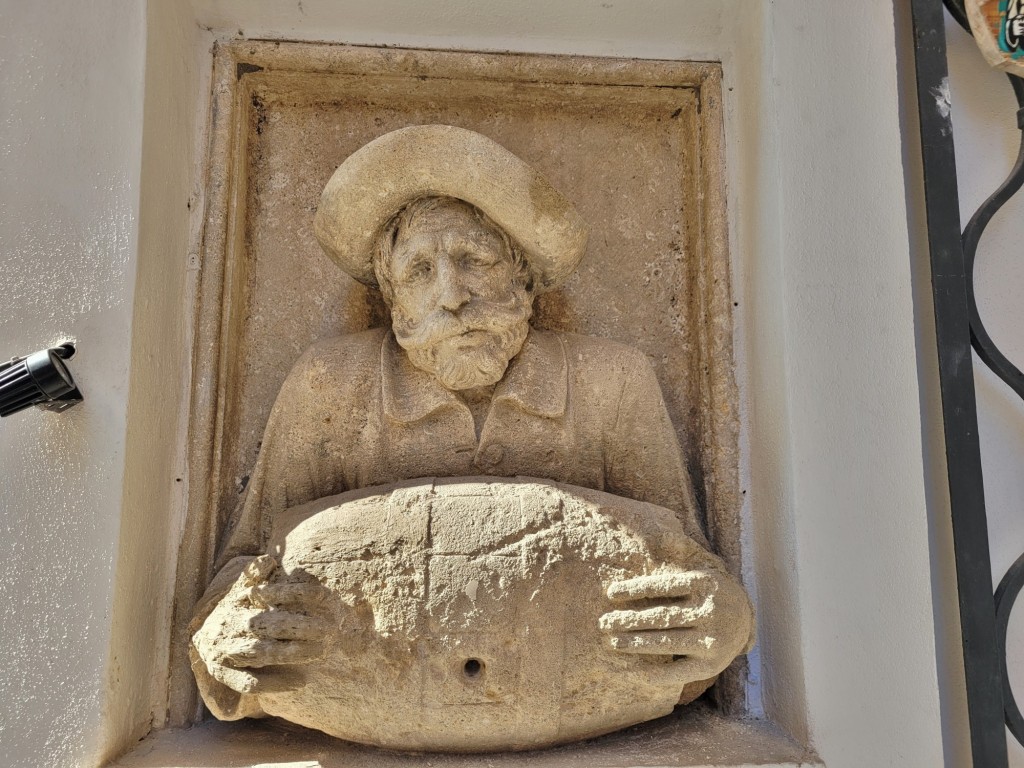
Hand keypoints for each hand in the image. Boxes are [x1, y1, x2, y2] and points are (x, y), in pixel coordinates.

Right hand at [191, 554, 331, 694]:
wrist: (198, 637)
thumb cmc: (229, 610)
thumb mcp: (238, 590)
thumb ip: (253, 574)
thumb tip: (267, 560)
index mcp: (237, 603)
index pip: (271, 595)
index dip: (299, 593)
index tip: (326, 596)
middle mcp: (233, 626)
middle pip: (270, 625)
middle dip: (302, 627)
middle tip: (330, 629)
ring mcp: (228, 651)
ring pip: (262, 653)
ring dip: (293, 653)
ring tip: (321, 652)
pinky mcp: (225, 674)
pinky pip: (249, 683)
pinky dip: (275, 683)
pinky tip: (300, 682)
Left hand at [599, 570, 752, 680]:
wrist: (747, 620)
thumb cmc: (708, 593)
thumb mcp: (699, 576)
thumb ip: (672, 575)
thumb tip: (632, 572)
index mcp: (705, 583)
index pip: (664, 586)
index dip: (635, 589)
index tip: (610, 594)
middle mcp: (710, 610)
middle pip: (662, 616)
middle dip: (629, 620)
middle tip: (604, 623)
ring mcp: (712, 639)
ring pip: (667, 641)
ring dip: (636, 643)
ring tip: (613, 642)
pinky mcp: (712, 664)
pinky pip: (681, 671)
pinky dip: (657, 673)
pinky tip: (636, 672)